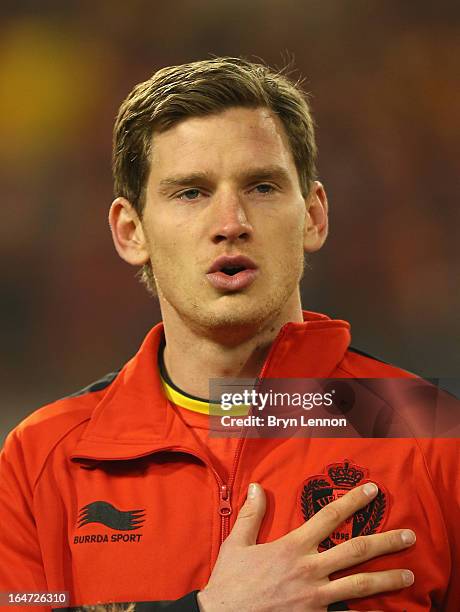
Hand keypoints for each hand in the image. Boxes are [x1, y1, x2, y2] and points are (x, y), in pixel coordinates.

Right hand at [197, 482, 414, 610]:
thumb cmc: (230, 581)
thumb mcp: (237, 543)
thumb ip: (252, 514)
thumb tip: (257, 486)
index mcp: (293, 547)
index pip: (328, 516)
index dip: (352, 501)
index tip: (372, 491)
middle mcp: (309, 569)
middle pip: (354, 550)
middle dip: (385, 541)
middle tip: (409, 536)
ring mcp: (315, 597)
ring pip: (359, 586)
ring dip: (386, 579)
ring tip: (409, 575)